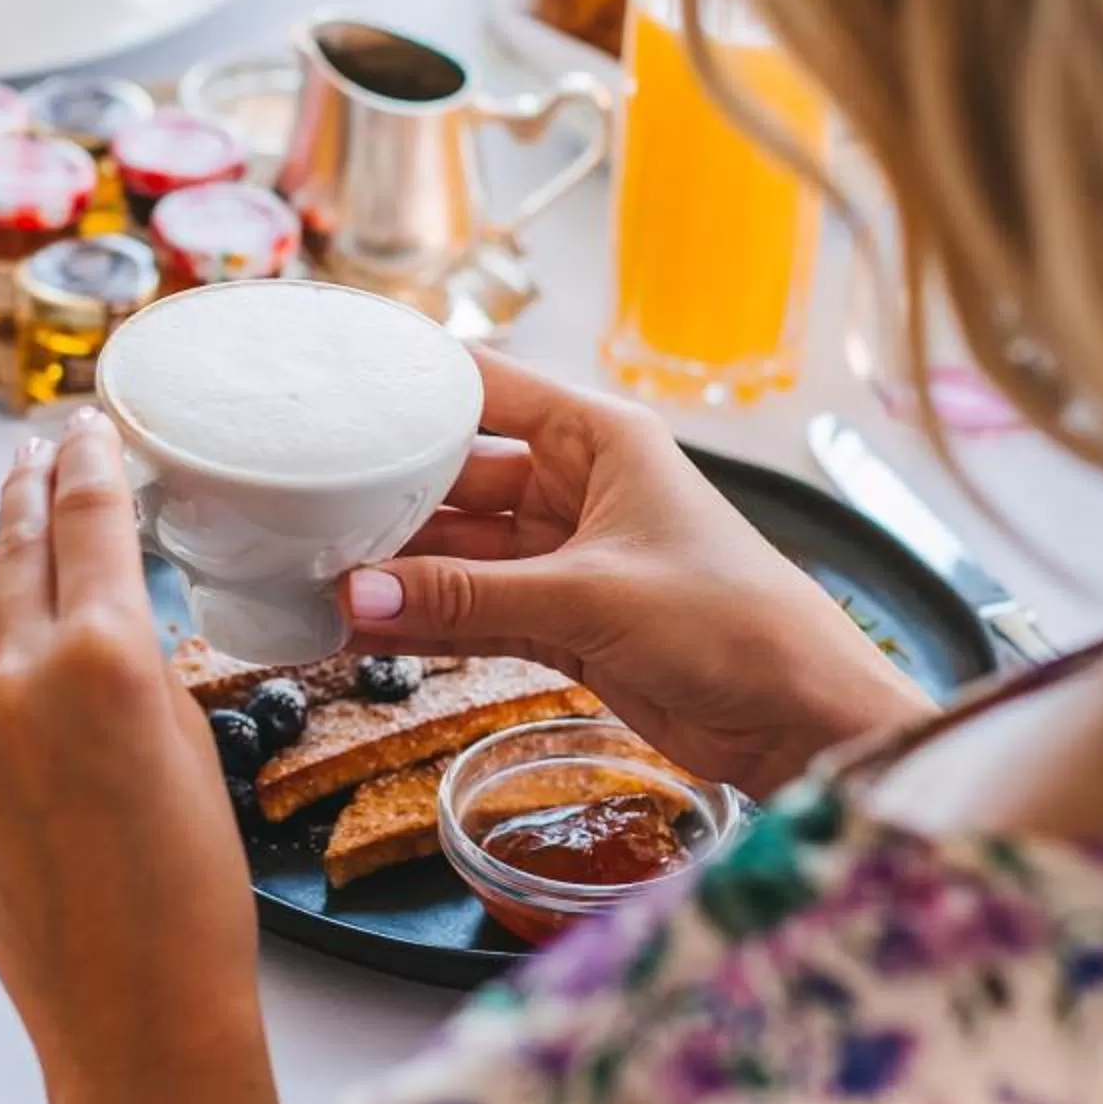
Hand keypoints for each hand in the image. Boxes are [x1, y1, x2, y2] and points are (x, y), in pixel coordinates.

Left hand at [0, 411, 279, 1103]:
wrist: (132, 1011)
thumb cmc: (194, 891)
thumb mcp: (187, 743)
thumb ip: (137, 662)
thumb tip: (108, 612)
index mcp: (100, 656)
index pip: (86, 521)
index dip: (87, 461)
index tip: (86, 423)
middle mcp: (18, 678)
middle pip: (14, 549)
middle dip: (29, 488)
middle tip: (38, 445)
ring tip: (17, 528)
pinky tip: (5, 647)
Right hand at [343, 355, 930, 799]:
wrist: (802, 719)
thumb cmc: (734, 623)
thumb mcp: (591, 598)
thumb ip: (469, 599)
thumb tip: (357, 598)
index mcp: (598, 437)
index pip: (484, 385)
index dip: (408, 384)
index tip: (328, 386)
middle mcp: (577, 485)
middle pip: (458, 475)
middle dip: (386, 496)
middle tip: (300, 509)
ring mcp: (566, 556)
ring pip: (460, 552)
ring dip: (398, 571)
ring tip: (311, 576)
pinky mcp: (564, 621)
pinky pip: (475, 610)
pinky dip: (427, 622)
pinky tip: (360, 630)